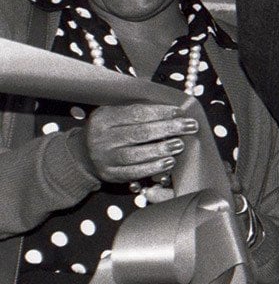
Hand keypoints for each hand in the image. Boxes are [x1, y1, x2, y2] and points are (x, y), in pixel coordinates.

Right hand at [79, 104, 197, 183]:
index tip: (179, 112)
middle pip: (139, 133)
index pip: (136, 113)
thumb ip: (136, 111)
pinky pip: (135, 172)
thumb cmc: (108, 131)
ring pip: (136, 154)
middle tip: (189, 126)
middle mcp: (102, 138)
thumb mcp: (114, 115)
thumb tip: (172, 110)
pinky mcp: (111, 174)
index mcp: (104, 118)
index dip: (160, 112)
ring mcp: (105, 158)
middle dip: (168, 128)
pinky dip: (154, 167)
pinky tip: (169, 162)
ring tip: (180, 144)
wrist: (83, 155)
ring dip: (162, 149)